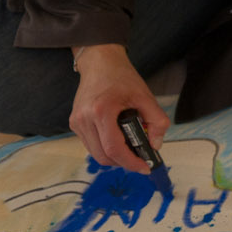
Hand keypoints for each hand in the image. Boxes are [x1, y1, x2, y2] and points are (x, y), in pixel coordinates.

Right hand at [68, 44, 167, 172]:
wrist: (100, 63)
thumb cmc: (122, 78)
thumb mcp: (146, 97)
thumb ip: (157, 121)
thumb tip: (155, 145)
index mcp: (101, 111)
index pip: (114, 148)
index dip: (130, 162)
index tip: (145, 167)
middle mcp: (84, 119)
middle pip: (103, 155)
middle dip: (124, 161)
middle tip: (141, 158)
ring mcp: (76, 122)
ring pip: (96, 153)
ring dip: (115, 156)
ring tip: (131, 147)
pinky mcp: (74, 123)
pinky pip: (91, 144)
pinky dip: (106, 148)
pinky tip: (119, 139)